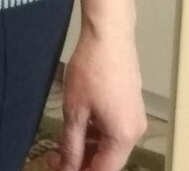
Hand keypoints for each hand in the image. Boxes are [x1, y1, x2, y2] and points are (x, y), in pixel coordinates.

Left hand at [46, 29, 148, 170]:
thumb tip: (66, 167)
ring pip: (110, 143)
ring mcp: (134, 116)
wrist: (109, 34)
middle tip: (56, 157)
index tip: (58, 168)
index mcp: (123, 137)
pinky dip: (96, 131)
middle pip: (109, 159)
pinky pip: (114, 128)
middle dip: (82, 160)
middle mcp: (135, 131)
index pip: (103, 170)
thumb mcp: (75, 109)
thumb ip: (71, 143)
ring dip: (88, 146)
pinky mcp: (131, 104)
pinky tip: (78, 125)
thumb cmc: (91, 69)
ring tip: (64, 142)